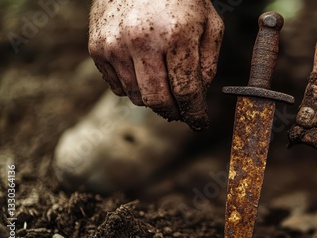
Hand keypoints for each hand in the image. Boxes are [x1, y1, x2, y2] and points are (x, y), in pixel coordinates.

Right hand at [89, 0, 223, 130]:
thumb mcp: (209, 24)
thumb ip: (208, 63)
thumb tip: (198, 97)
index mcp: (176, 36)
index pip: (186, 92)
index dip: (196, 113)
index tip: (199, 122)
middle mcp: (141, 42)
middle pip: (157, 101)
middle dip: (173, 112)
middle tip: (182, 111)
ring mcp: (114, 45)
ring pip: (136, 97)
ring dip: (153, 98)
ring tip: (163, 81)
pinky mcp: (97, 47)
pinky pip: (116, 86)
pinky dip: (132, 86)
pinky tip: (142, 69)